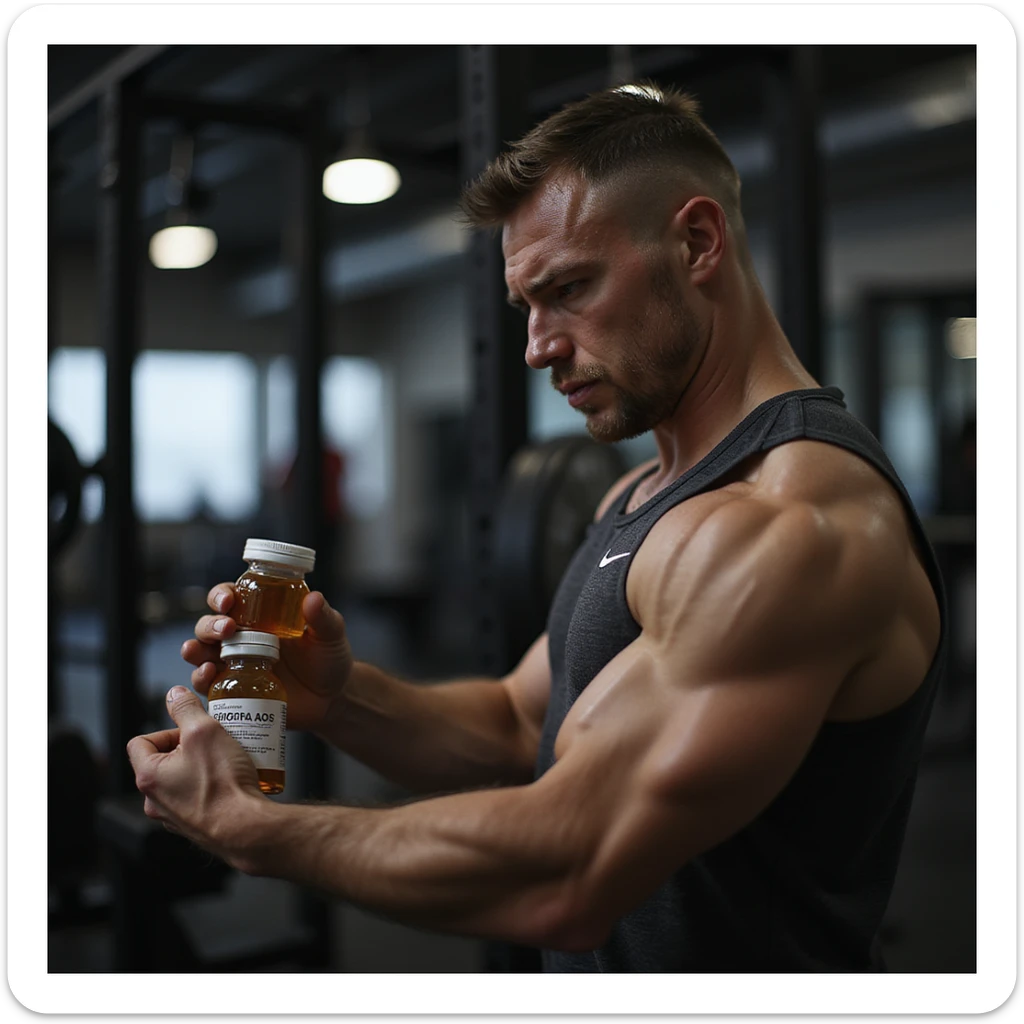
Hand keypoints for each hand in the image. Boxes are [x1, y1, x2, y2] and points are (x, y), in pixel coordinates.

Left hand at [126, 687, 263, 856]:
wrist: (246, 828)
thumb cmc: (223, 786)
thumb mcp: (205, 731)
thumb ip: (186, 709)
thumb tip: (175, 695)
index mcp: (148, 777)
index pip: (141, 741)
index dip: (167, 729)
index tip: (190, 730)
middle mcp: (155, 801)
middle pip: (163, 760)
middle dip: (189, 748)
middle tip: (213, 742)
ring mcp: (174, 816)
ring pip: (181, 779)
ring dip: (201, 767)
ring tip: (226, 761)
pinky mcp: (194, 825)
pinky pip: (197, 797)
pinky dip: (211, 787)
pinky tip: (231, 782)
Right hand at [181, 586, 353, 734]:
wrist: (331, 698)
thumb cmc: (328, 658)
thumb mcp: (330, 634)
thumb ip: (323, 617)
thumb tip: (313, 598)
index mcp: (260, 615)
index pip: (231, 597)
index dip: (222, 595)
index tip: (228, 600)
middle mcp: (240, 636)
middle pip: (209, 623)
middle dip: (210, 624)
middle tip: (227, 628)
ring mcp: (233, 663)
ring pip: (200, 650)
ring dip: (195, 649)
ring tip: (202, 653)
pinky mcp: (233, 687)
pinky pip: (207, 682)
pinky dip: (200, 677)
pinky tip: (208, 674)